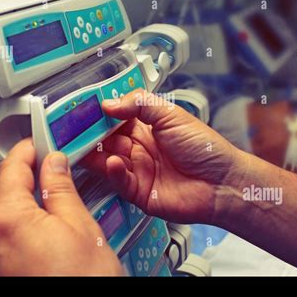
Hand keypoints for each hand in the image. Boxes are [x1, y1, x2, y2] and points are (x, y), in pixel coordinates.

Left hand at [0, 139, 121, 275]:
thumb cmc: (83, 282)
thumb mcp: (80, 225)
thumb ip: (61, 188)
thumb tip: (54, 163)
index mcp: (8, 222)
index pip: (12, 169)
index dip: (28, 150)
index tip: (38, 142)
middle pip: (11, 197)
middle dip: (36, 184)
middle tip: (60, 174)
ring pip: (14, 223)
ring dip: (36, 211)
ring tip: (66, 214)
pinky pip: (12, 245)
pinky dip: (32, 234)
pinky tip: (55, 239)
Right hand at [82, 89, 241, 224]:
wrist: (222, 182)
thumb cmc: (204, 147)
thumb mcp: (172, 115)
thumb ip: (141, 105)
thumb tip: (109, 103)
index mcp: (147, 129)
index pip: (116, 119)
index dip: (101, 115)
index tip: (83, 109)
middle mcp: (139, 149)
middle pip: (108, 140)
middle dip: (92, 135)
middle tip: (73, 129)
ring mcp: (138, 171)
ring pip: (108, 161)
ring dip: (96, 154)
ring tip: (84, 146)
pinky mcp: (139, 192)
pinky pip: (120, 181)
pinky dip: (114, 172)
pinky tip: (115, 162)